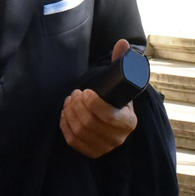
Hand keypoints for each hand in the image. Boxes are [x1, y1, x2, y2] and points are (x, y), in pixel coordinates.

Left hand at [60, 38, 138, 157]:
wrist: (115, 117)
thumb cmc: (117, 97)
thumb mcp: (122, 81)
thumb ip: (122, 62)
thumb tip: (122, 43)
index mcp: (129, 122)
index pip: (107, 115)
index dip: (92, 102)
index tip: (86, 91)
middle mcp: (118, 138)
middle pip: (89, 123)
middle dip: (77, 105)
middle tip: (75, 93)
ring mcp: (105, 148)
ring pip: (80, 131)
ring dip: (69, 112)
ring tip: (70, 100)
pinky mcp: (92, 152)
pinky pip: (73, 140)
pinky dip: (65, 125)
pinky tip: (65, 113)